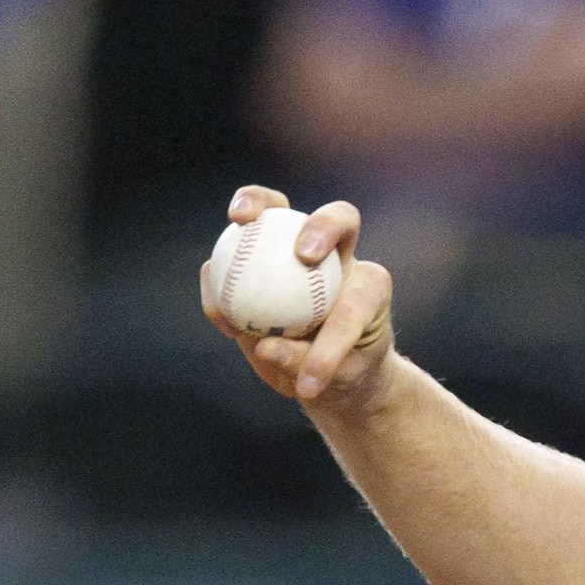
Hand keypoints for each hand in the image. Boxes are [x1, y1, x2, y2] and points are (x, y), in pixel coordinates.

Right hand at [205, 188, 400, 418]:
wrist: (329, 372)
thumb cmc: (345, 374)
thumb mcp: (336, 381)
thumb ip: (304, 362)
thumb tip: (263, 345)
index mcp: (369, 288)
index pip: (354, 305)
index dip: (332, 344)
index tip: (312, 380)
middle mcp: (338, 258)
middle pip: (339, 219)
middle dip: (324, 226)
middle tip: (303, 253)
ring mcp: (295, 248)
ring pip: (278, 210)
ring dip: (256, 202)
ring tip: (238, 218)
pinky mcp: (257, 254)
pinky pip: (234, 250)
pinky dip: (222, 269)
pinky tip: (215, 299)